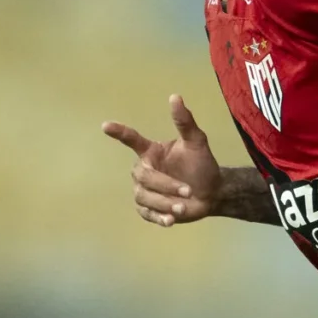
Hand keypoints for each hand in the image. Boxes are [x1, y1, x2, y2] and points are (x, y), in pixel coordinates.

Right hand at [103, 95, 227, 226]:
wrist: (212, 192)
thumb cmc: (202, 165)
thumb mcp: (197, 142)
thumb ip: (185, 122)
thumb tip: (175, 97)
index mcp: (152, 152)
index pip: (131, 140)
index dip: (119, 133)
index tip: (105, 125)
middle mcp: (145, 170)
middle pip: (143, 176)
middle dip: (165, 185)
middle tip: (188, 191)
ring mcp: (145, 190)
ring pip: (143, 196)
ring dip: (164, 202)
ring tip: (183, 206)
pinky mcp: (150, 209)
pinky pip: (147, 213)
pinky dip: (158, 217)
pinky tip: (171, 220)